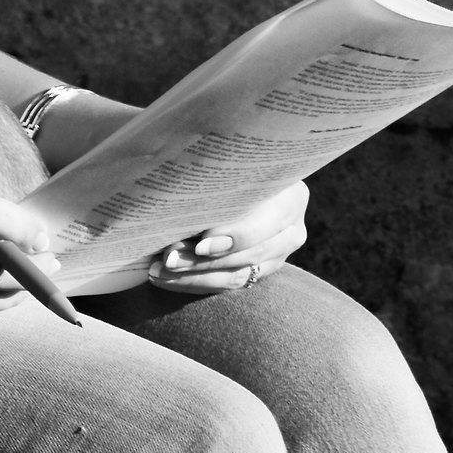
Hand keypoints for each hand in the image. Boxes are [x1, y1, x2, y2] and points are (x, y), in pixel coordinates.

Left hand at [146, 182, 308, 295]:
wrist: (244, 179)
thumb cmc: (230, 167)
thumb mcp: (232, 170)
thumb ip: (217, 183)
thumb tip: (177, 201)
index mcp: (291, 196)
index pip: (265, 224)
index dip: (234, 236)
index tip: (200, 244)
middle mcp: (292, 229)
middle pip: (249, 255)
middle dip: (204, 261)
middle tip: (169, 259)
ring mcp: (279, 255)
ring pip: (237, 276)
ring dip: (193, 276)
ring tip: (159, 270)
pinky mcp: (260, 272)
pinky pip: (228, 285)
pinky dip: (195, 282)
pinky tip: (166, 278)